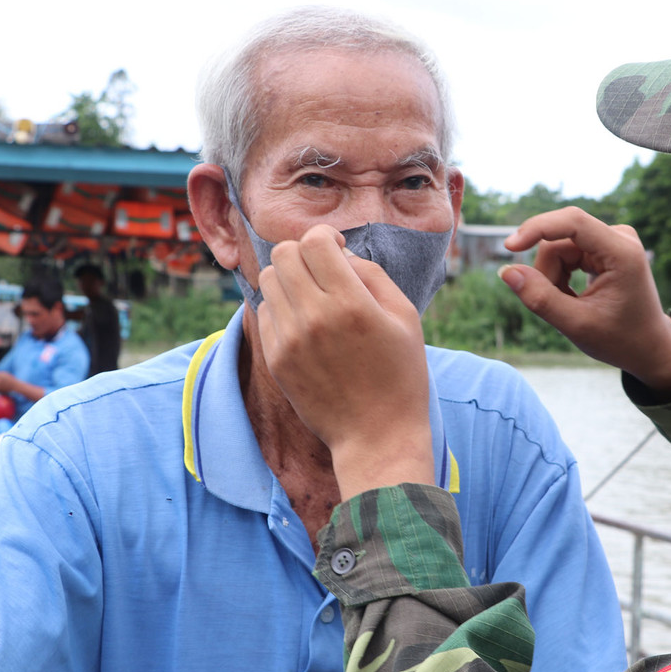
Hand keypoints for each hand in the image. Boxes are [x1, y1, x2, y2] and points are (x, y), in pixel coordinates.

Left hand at [257, 225, 433, 498]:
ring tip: (312, 296)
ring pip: (268, 280)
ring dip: (289, 278)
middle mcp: (315, 318)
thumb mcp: (405, 317)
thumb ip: (372, 275)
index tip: (336, 248)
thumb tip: (340, 252)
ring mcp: (290, 340)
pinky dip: (282, 307)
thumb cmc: (400, 375)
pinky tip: (305, 323)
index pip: (314, 242)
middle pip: (283, 254)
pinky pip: (265, 312)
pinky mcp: (277, 359)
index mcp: (351, 304)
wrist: (377, 435)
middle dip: (302, 253)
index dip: (325, 236)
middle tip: (321, 270)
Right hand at [500, 207, 670, 396]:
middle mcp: (619, 237)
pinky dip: (560, 277)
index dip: (537, 228)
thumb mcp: (577, 325)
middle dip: (547, 274)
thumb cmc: (620, 340)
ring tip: (570, 306)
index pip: (573, 222)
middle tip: (558, 308)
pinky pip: (565, 253)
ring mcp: (612, 240)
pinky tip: (574, 297)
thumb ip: (541, 299)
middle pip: (559, 241)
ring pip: (558, 249)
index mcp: (622, 253)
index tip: (510, 247)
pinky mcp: (603, 246)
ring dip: (553, 278)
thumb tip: (507, 272)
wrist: (649, 346)